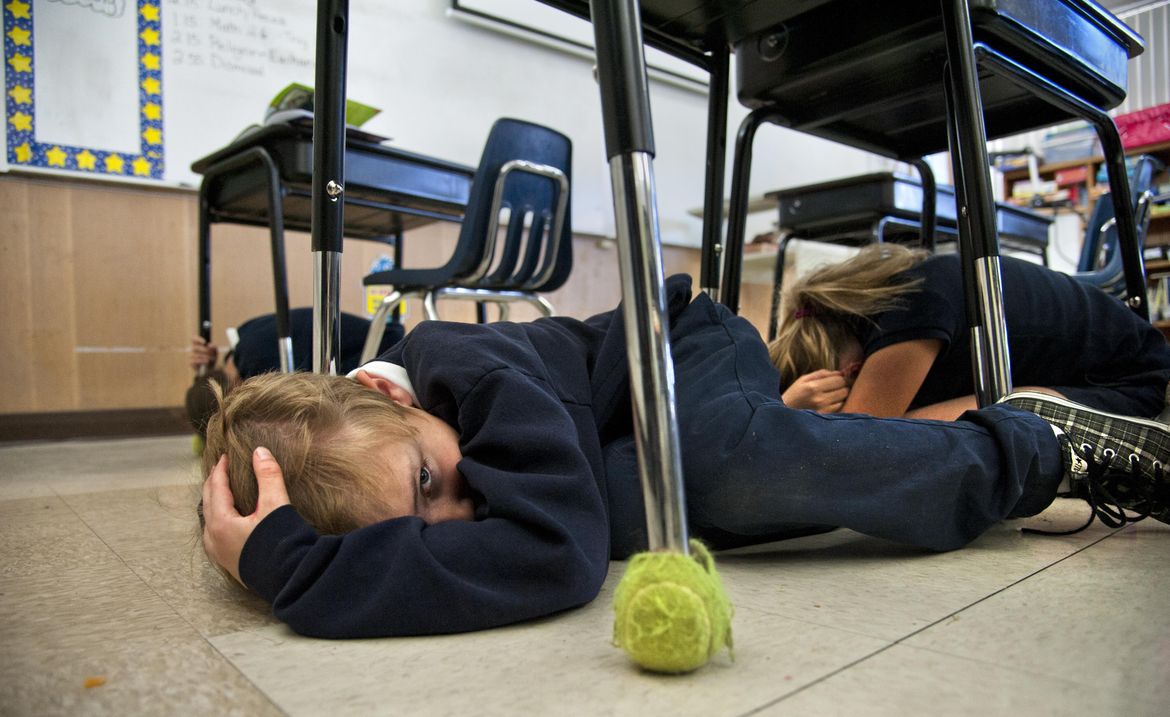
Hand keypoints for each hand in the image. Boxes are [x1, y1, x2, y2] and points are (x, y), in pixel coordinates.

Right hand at [190, 336, 218, 370]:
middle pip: (195, 347)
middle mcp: (194, 349)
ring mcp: (192, 356)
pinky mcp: (191, 362)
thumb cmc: (212, 358)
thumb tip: (210, 345)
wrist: (211, 368)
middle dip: (204, 350)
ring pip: (196, 354)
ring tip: (211, 359)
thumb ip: (214, 347)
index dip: (198, 339)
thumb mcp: (215, 352)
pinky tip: (207, 361)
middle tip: (211, 353)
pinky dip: (201, 361)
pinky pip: (194, 360)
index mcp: (198, 344)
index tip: (204, 342)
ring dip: (205, 356)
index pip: (194, 339)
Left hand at [201, 447, 290, 585]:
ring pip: (209, 519)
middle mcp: (213, 538)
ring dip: (214, 501)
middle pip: (208, 502)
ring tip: (223, 489)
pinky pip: (214, 532)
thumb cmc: (281, 544)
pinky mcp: (228, 561)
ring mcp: (219, 552)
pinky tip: (228, 518)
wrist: (290, 580)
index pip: (216, 487)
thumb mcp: (276, 505)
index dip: (221, 469)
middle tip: (222, 468)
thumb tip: (260, 451)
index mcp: (220, 522)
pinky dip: (218, 517)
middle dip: (214, 483)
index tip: (225, 455)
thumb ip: (268, 475)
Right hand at [782, 369, 848, 412]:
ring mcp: (823, 409)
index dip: (841, 378)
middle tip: (835, 387)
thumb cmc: (794, 394)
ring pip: (843, 398)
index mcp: (813, 386)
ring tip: (832, 395)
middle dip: (842, 386)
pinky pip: (839, 407)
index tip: (837, 379)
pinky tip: (829, 403)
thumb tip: (840, 372)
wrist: (785, 413)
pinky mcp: (825, 417)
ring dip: (841, 395)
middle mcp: (820, 399)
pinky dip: (837, 404)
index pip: (839, 379)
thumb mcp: (803, 379)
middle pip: (844, 389)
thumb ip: (821, 374)